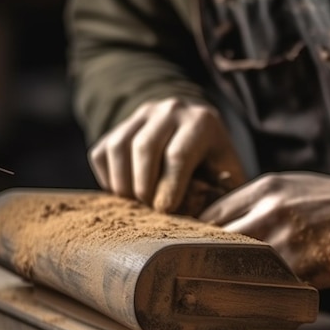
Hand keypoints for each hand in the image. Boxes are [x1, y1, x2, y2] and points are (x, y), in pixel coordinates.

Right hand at [88, 98, 246, 213]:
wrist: (194, 133)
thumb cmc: (214, 166)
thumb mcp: (228, 175)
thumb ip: (222, 194)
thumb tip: (206, 218)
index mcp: (202, 122)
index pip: (178, 154)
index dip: (170, 187)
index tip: (166, 211)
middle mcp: (170, 110)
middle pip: (144, 148)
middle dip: (144, 187)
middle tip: (150, 211)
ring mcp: (141, 114)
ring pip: (118, 148)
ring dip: (123, 184)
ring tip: (137, 205)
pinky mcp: (118, 126)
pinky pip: (102, 153)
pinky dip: (109, 179)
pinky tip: (127, 193)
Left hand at [200, 166, 329, 287]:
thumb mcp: (290, 185)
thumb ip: (258, 201)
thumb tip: (229, 222)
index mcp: (263, 190)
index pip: (212, 213)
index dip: (198, 234)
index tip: (193, 249)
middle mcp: (267, 211)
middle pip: (216, 238)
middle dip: (204, 257)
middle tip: (194, 274)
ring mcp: (282, 240)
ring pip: (236, 263)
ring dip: (225, 278)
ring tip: (213, 292)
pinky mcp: (299, 266)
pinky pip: (267, 284)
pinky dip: (256, 294)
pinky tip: (249, 302)